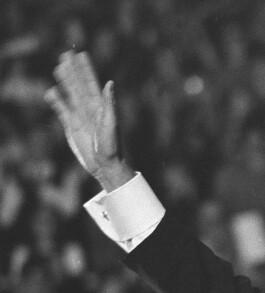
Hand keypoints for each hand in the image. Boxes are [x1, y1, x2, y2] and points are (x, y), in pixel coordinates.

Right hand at [45, 51, 132, 190]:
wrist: (104, 165)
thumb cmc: (112, 145)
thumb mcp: (111, 123)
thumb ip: (108, 103)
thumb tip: (109, 83)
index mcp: (100, 106)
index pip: (91, 83)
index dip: (85, 69)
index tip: (81, 55)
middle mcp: (90, 108)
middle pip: (78, 85)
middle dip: (73, 70)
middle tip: (65, 55)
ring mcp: (80, 116)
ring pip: (70, 94)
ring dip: (64, 82)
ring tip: (59, 68)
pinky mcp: (72, 126)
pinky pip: (62, 110)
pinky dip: (57, 101)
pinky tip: (51, 92)